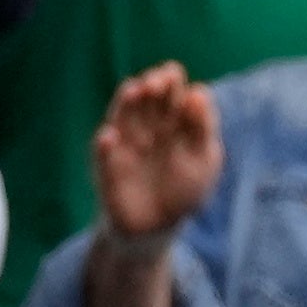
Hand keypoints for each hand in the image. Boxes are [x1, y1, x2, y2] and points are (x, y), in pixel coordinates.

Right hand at [91, 64, 224, 241]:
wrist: (158, 227)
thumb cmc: (184, 189)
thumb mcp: (204, 159)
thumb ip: (203, 127)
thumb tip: (199, 91)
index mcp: (172, 118)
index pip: (171, 88)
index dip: (173, 80)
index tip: (182, 85)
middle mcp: (145, 123)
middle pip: (146, 93)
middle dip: (152, 83)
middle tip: (158, 84)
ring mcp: (124, 141)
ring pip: (122, 113)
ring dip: (126, 101)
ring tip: (135, 91)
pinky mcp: (108, 165)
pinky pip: (102, 152)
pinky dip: (105, 145)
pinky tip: (110, 138)